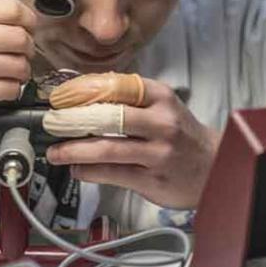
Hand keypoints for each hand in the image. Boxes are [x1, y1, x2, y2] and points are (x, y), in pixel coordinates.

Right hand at [0, 0, 36, 133]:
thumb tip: (19, 20)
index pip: (10, 8)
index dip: (28, 20)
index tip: (29, 29)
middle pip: (18, 36)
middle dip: (28, 48)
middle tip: (22, 54)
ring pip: (18, 64)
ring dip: (22, 72)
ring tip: (11, 74)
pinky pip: (8, 88)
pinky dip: (12, 90)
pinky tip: (1, 89)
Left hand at [46, 77, 220, 208]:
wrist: (214, 165)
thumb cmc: (179, 133)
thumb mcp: (160, 105)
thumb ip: (126, 98)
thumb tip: (79, 93)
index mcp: (159, 97)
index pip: (115, 87)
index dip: (82, 91)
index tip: (60, 97)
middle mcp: (161, 122)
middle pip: (108, 117)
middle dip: (72, 121)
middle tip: (51, 124)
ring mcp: (157, 153)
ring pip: (107, 149)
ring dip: (74, 151)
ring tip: (55, 152)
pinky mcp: (152, 179)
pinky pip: (112, 174)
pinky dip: (88, 171)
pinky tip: (76, 169)